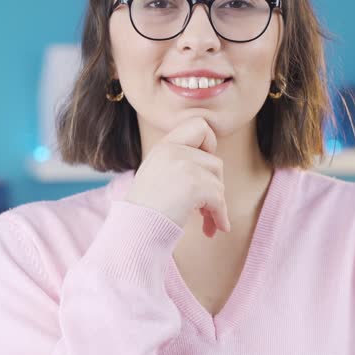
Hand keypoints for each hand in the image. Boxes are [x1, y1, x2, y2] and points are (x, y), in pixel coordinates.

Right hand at [122, 116, 230, 237]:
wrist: (135, 227)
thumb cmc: (146, 208)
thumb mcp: (158, 173)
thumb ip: (180, 161)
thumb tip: (214, 165)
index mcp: (164, 146)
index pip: (199, 125)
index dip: (209, 145)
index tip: (202, 168)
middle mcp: (173, 151)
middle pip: (215, 161)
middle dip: (215, 186)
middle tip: (205, 207)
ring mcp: (184, 166)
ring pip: (218, 182)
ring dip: (217, 205)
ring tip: (207, 221)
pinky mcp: (193, 185)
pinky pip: (219, 199)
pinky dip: (220, 215)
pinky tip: (215, 229)